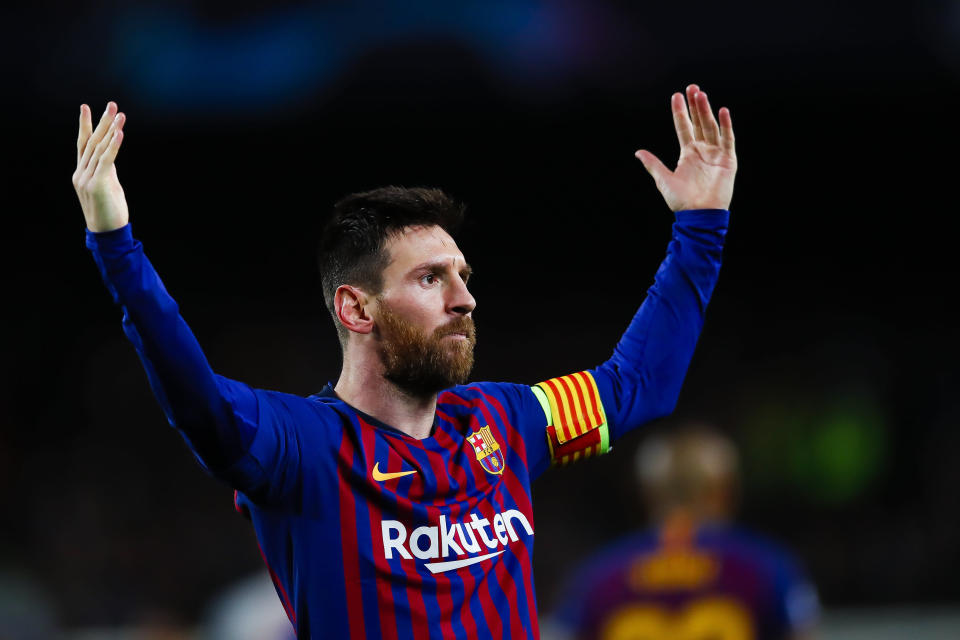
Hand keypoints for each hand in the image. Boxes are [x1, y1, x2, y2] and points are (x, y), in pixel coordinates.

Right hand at [73, 102, 128, 231]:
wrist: (107, 233)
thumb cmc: (110, 211)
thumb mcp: (108, 185)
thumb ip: (107, 169)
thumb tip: (111, 153)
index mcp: (82, 172)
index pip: (82, 144)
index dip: (85, 125)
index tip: (86, 107)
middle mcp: (81, 173)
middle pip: (91, 142)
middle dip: (102, 122)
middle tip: (111, 104)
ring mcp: (87, 178)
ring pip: (99, 148)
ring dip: (111, 130)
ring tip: (119, 114)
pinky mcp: (97, 184)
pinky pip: (107, 160)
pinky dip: (114, 145)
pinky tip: (120, 132)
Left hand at [636, 84, 736, 210]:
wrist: (699, 214)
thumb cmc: (681, 201)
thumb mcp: (663, 180)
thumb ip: (653, 164)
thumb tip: (638, 152)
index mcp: (687, 154)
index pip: (683, 127)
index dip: (680, 112)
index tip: (676, 95)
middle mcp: (702, 150)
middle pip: (699, 122)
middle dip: (695, 105)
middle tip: (692, 87)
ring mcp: (716, 154)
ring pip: (711, 127)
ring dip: (706, 111)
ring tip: (701, 94)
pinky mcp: (728, 160)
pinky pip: (728, 139)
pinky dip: (726, 125)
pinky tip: (722, 111)